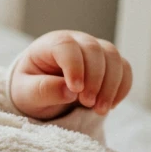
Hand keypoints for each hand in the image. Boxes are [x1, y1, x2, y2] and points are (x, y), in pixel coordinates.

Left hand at [9, 30, 132, 120]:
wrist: (40, 93)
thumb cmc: (30, 89)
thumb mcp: (26, 93)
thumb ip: (43, 90)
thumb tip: (69, 91)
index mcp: (50, 44)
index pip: (66, 46)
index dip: (74, 66)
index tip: (75, 90)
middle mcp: (76, 42)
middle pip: (94, 50)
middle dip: (95, 79)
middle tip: (87, 104)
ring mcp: (95, 50)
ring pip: (113, 58)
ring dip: (111, 85)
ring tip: (100, 110)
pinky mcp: (108, 64)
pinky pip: (124, 69)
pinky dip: (122, 88)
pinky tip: (110, 105)